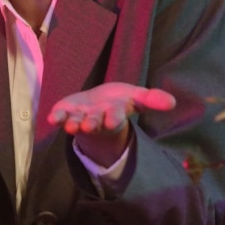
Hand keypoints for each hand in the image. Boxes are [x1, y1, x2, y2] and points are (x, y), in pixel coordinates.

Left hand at [47, 83, 174, 165]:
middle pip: (94, 123)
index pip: (115, 117)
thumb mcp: (136, 98)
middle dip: (91, 123)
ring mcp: (79, 117)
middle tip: (88, 125)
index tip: (113, 121)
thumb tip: (172, 102)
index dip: (114, 118)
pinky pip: (60, 117)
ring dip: (73, 124)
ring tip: (71, 126)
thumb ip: (152, 99)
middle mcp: (96, 119)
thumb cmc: (118, 102)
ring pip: (76, 122)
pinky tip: (51, 118)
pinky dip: (56, 118)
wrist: (97, 105)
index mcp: (113, 115)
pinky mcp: (66, 112)